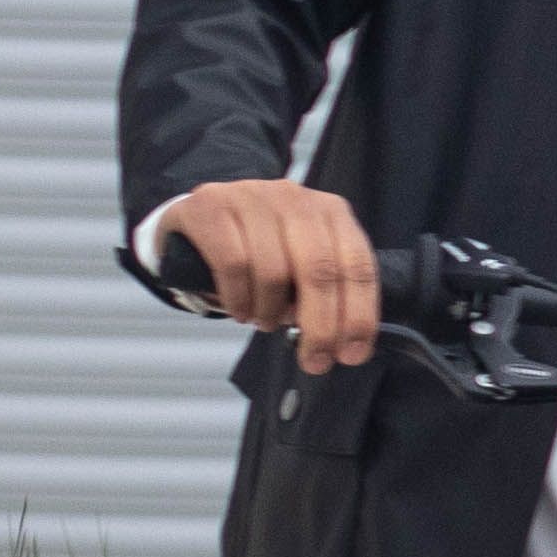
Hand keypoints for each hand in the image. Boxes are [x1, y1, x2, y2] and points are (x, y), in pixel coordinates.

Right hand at [156, 179, 381, 364]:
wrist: (197, 217)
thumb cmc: (259, 246)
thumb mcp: (300, 260)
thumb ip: (325, 289)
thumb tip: (342, 342)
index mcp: (331, 211)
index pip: (358, 266)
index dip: (359, 315)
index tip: (353, 354)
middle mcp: (294, 198)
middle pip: (320, 270)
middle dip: (321, 325)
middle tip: (314, 360)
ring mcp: (250, 196)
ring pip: (273, 270)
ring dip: (271, 312)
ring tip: (266, 323)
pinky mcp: (208, 204)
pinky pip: (231, 263)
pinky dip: (238, 298)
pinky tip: (240, 311)